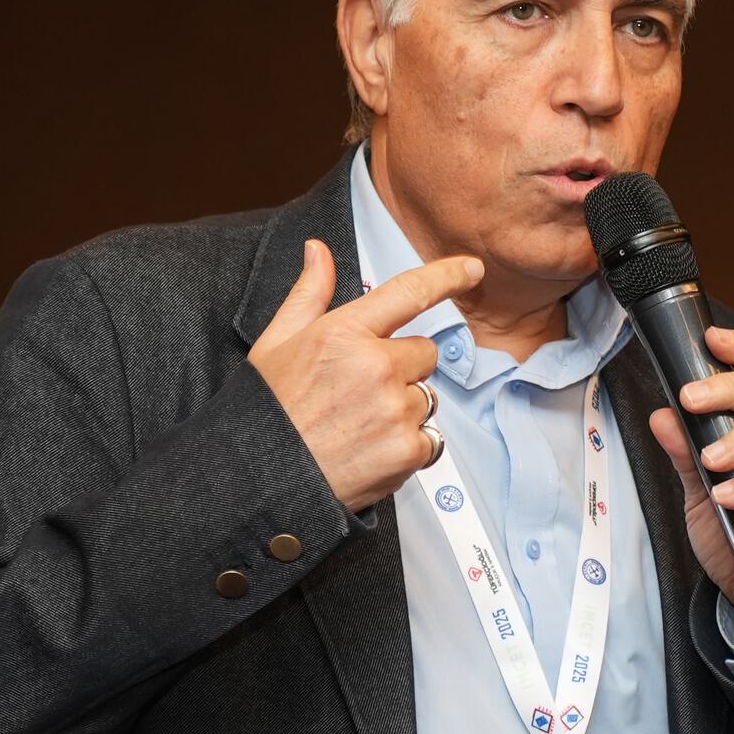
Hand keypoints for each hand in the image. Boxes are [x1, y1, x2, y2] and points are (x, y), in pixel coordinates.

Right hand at [249, 240, 482, 511]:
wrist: (262, 483)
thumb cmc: (267, 414)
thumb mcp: (275, 344)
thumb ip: (308, 294)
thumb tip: (318, 250)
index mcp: (342, 333)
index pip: (408, 293)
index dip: (446, 276)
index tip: (471, 269)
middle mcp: (375, 366)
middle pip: (424, 352)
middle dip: (402, 367)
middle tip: (359, 392)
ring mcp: (395, 409)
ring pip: (426, 397)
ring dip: (404, 409)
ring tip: (358, 426)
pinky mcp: (408, 449)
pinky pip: (429, 437)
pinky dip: (407, 446)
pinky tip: (369, 450)